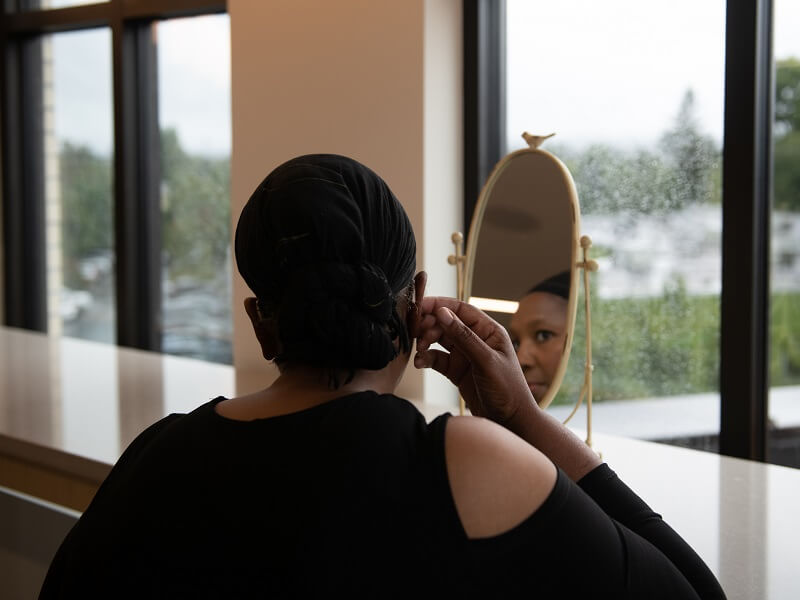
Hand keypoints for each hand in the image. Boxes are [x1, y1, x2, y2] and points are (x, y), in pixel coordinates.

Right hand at [414, 296, 535, 425]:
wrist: (509, 421)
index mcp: (488, 330)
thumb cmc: (507, 389)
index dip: (438, 305)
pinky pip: (436, 358)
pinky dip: (426, 358)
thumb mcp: (486, 361)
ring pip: (438, 339)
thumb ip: (464, 337)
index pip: (459, 309)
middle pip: (445, 322)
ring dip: (426, 341)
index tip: (419, 307)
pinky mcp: (456, 369)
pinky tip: (420, 363)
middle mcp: (475, 339)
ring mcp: (464, 354)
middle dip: (429, 325)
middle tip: (416, 332)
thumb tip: (442, 312)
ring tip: (419, 350)